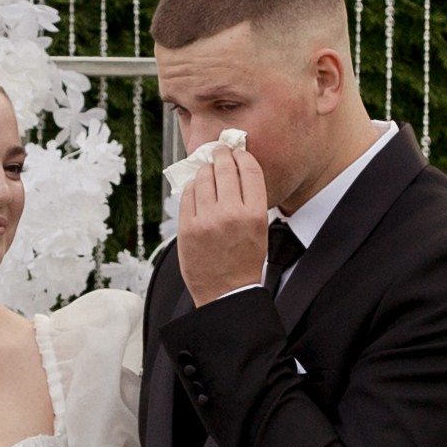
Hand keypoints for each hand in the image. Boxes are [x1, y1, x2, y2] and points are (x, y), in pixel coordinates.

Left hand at [173, 136, 271, 305]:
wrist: (226, 294)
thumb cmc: (244, 262)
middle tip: (219, 151)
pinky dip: (192, 188)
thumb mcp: (259, 229)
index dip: (242, 155)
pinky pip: (187, 195)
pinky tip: (196, 190)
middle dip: (221, 155)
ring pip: (202, 178)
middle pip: (224, 168)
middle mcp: (230, 214)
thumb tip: (236, 169)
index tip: (238, 152)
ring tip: (207, 171)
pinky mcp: (186, 228)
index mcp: (254, 214)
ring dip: (205, 170)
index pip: (249, 169)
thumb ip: (249, 200)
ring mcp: (206, 221)